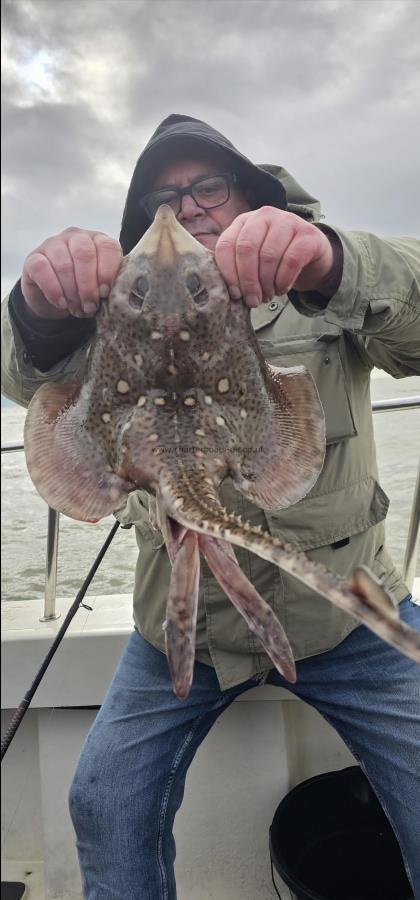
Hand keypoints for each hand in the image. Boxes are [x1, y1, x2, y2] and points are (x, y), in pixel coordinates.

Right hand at [21, 227, 122, 318]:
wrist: (56, 298)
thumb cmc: (84, 289)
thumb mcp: (100, 286)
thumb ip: (109, 286)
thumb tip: (116, 298)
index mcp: (98, 240)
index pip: (108, 247)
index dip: (108, 272)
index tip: (105, 293)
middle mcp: (76, 237)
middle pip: (85, 254)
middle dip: (88, 286)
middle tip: (90, 306)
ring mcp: (53, 244)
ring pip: (64, 264)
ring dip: (72, 292)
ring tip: (77, 308)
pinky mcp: (34, 257)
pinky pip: (42, 269)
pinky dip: (53, 290)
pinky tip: (61, 303)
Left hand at [214, 207, 334, 307]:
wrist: (312, 255)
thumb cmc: (277, 259)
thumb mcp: (254, 259)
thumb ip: (239, 267)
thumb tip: (231, 292)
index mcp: (244, 221)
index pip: (226, 244)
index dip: (228, 273)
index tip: (235, 294)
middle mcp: (264, 215)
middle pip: (246, 248)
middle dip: (247, 280)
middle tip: (253, 300)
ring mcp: (287, 221)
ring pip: (268, 256)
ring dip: (267, 283)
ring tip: (268, 295)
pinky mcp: (308, 233)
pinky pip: (290, 261)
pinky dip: (283, 280)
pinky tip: (281, 289)